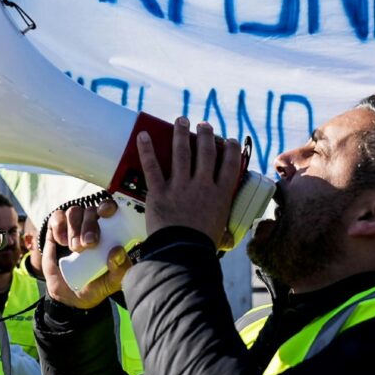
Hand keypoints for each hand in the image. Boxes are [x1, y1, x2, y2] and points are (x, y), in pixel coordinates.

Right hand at [41, 199, 130, 308]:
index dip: (108, 206)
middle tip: (89, 244)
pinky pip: (57, 217)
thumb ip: (120, 269)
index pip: (110, 209)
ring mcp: (73, 226)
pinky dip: (59, 227)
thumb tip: (118, 251)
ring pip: (74, 212)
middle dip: (89, 225)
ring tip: (75, 249)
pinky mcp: (56, 230)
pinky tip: (61, 242)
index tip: (105, 213)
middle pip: (91, 210)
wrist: (70, 295)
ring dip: (75, 228)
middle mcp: (91, 224)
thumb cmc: (96, 284)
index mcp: (109, 231)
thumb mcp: (112, 282)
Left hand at [137, 117, 240, 244]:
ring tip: (181, 120)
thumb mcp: (221, 233)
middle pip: (206, 152)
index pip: (229, 164)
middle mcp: (202, 185)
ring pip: (182, 152)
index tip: (229, 140)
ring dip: (181, 133)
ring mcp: (180, 187)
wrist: (182, 254)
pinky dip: (146, 149)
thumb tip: (231, 239)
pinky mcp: (159, 192)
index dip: (230, 149)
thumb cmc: (202, 247)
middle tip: (203, 125)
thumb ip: (224, 229)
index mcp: (221, 195)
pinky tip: (143, 135)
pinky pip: (152, 167)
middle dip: (205, 135)